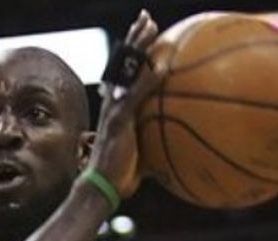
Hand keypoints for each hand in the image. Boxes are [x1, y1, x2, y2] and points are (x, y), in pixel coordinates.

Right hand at [91, 10, 162, 197]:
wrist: (103, 185)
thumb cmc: (120, 175)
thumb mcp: (140, 154)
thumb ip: (153, 143)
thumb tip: (175, 149)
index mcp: (116, 108)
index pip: (124, 73)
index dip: (132, 53)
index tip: (143, 36)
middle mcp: (113, 103)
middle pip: (123, 63)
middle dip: (135, 39)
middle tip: (146, 18)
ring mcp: (115, 109)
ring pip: (126, 71)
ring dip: (139, 47)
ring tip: (150, 27)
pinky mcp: (119, 120)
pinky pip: (136, 95)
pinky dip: (148, 80)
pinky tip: (161, 67)